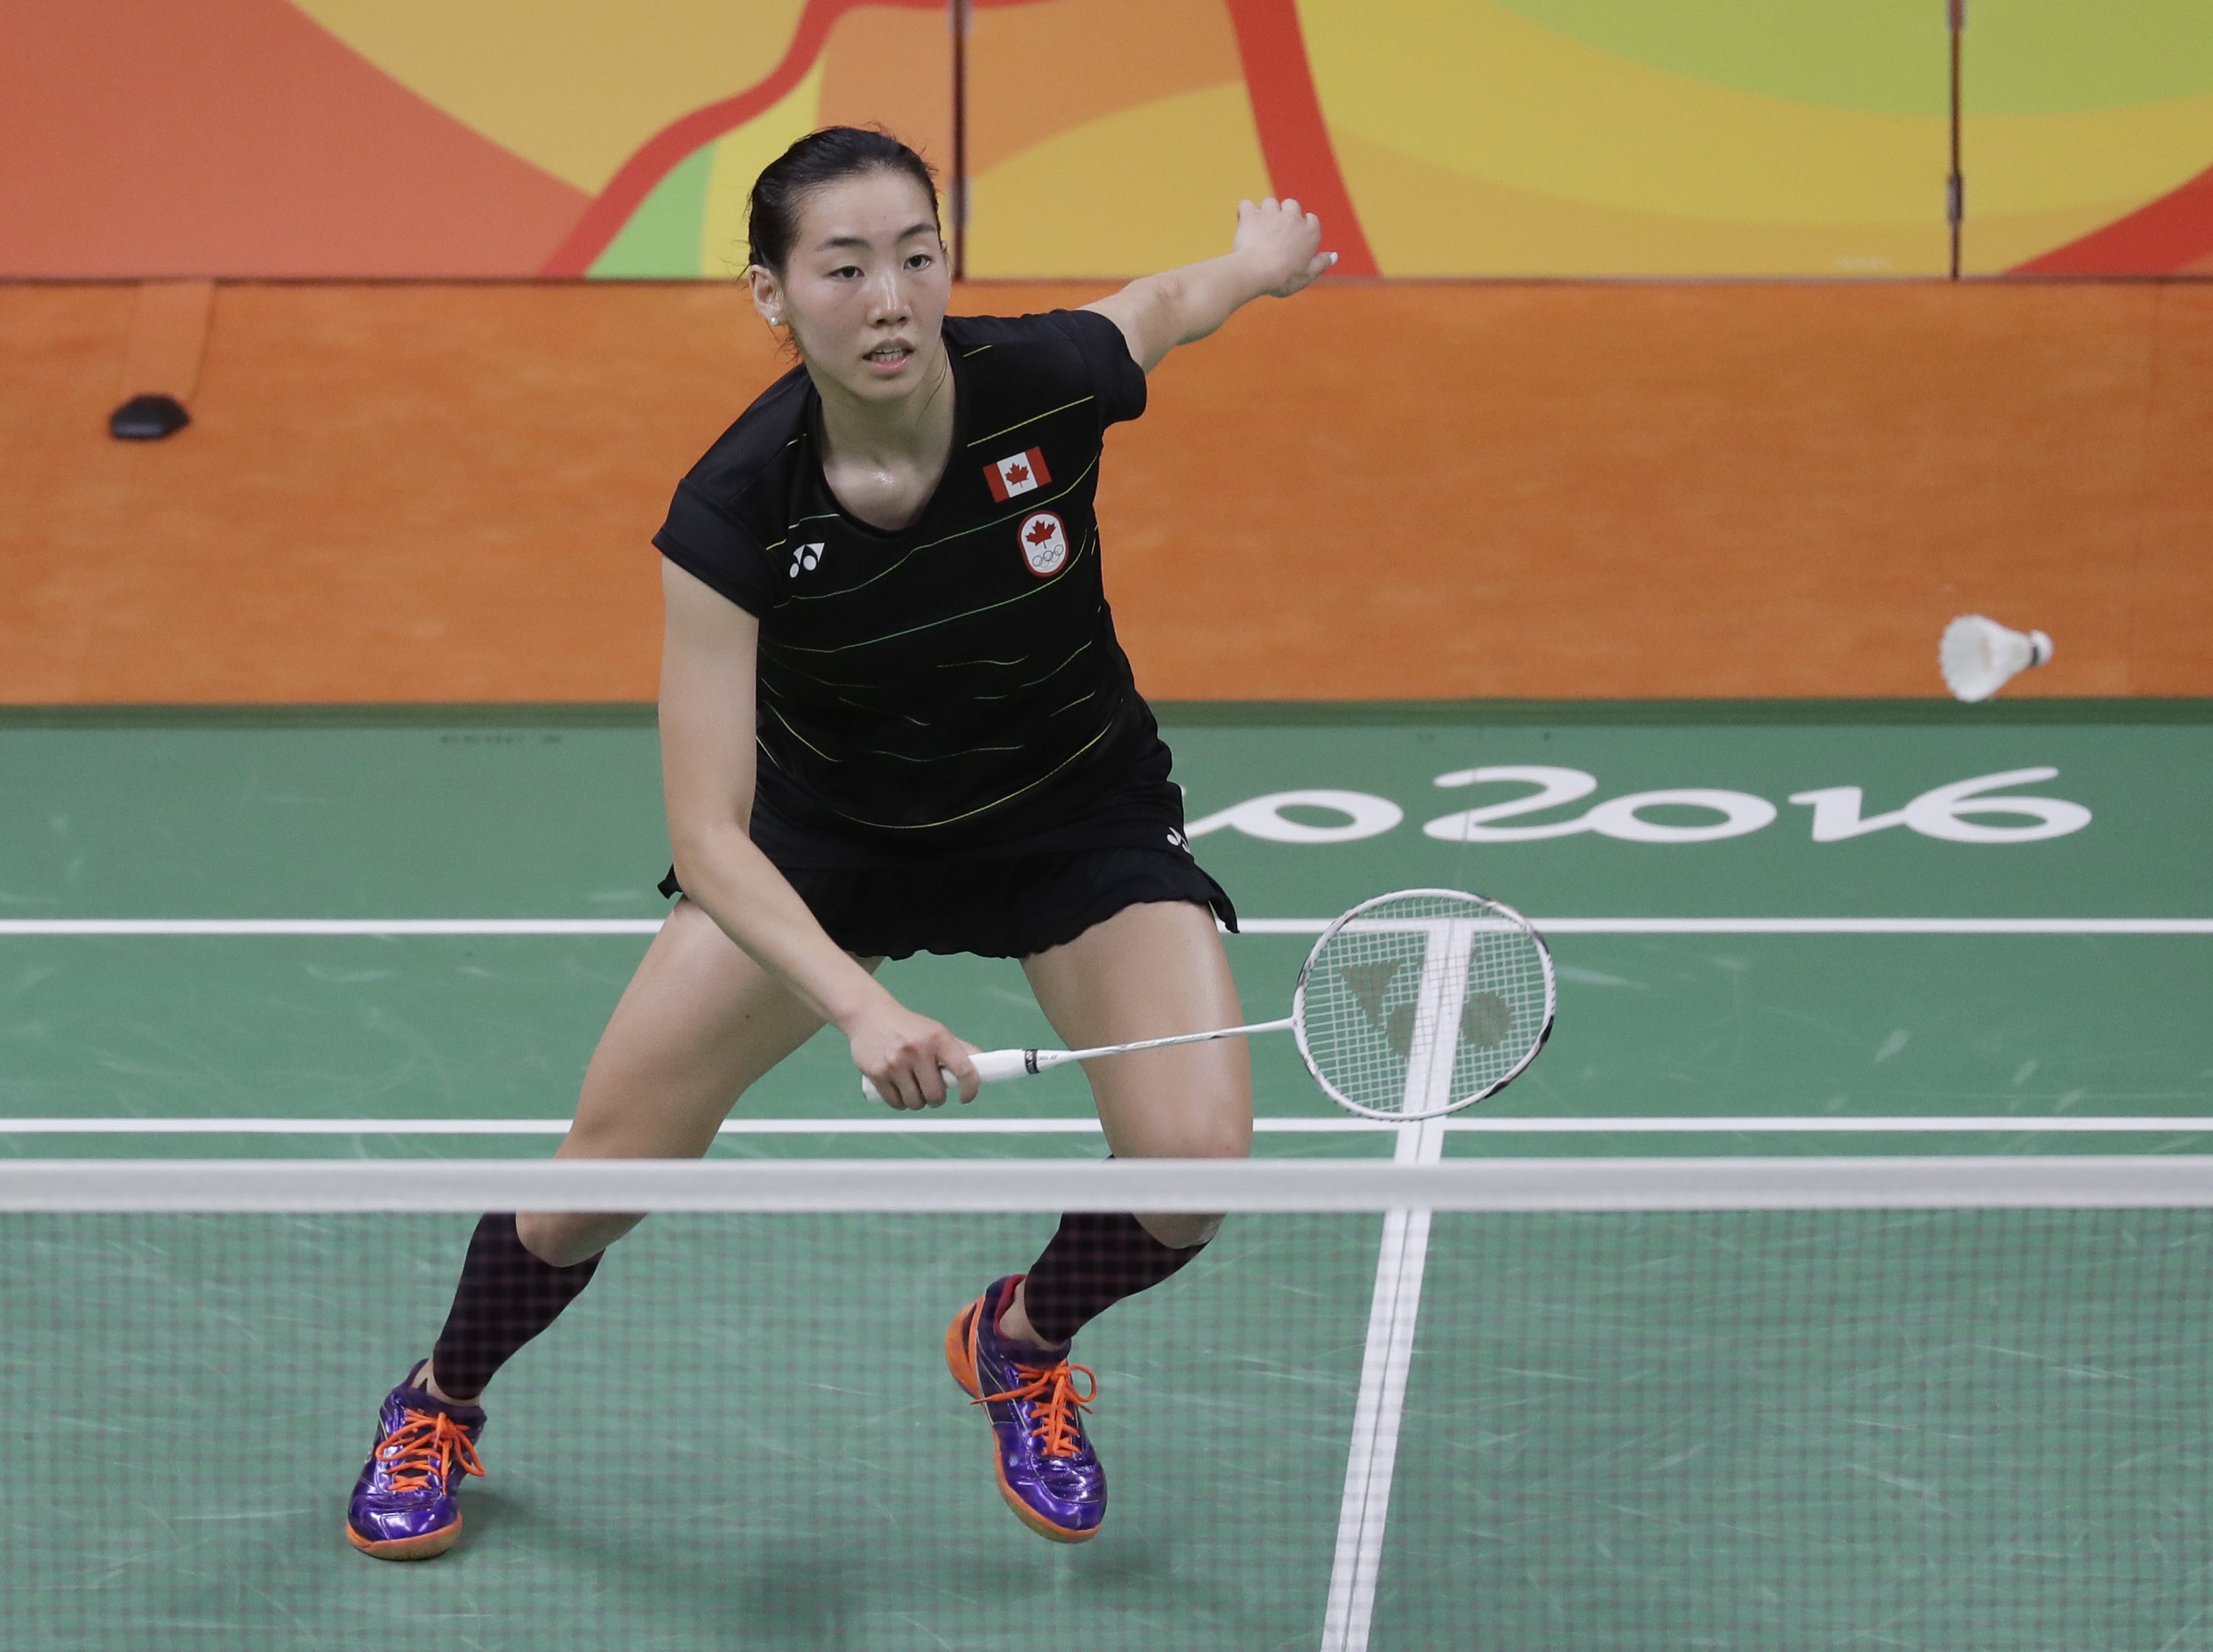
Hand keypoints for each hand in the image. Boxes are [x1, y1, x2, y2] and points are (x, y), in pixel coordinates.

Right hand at [846, 1001, 979, 1110]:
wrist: (868, 1015)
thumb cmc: (907, 1027)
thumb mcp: (935, 1031)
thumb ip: (959, 1049)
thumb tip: (986, 1065)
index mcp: (938, 1038)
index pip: (964, 1070)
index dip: (971, 1089)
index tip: (966, 1097)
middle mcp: (917, 1050)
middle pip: (936, 1095)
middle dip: (937, 1098)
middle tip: (932, 1089)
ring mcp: (896, 1063)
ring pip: (916, 1103)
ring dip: (918, 1101)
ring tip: (914, 1087)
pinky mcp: (877, 1073)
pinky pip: (896, 1103)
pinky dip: (900, 1102)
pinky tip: (899, 1089)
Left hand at [1232, 198, 1337, 297]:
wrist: (1259, 272)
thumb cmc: (1285, 277)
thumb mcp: (1308, 275)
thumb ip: (1321, 263)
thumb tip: (1334, 256)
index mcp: (1310, 231)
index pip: (1311, 220)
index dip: (1302, 228)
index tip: (1295, 240)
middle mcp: (1293, 217)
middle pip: (1291, 205)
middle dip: (1285, 214)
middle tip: (1276, 232)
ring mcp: (1272, 213)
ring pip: (1270, 202)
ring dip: (1266, 212)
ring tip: (1260, 229)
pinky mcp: (1251, 215)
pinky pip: (1246, 204)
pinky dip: (1244, 211)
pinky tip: (1244, 222)